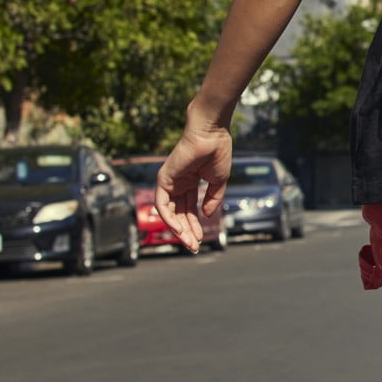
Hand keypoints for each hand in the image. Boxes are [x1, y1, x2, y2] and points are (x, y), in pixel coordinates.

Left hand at [157, 108, 231, 252]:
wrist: (211, 133)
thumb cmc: (217, 151)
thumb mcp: (219, 182)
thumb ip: (212, 199)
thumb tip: (207, 216)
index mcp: (190, 183)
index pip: (189, 210)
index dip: (195, 225)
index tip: (201, 240)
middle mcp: (178, 184)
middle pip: (179, 213)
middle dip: (187, 231)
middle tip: (194, 247)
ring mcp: (169, 182)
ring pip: (170, 212)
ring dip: (178, 229)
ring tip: (189, 242)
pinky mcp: (163, 179)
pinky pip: (162, 204)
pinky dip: (168, 218)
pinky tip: (179, 229)